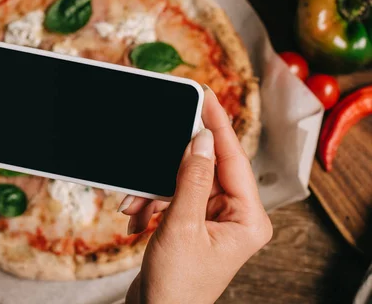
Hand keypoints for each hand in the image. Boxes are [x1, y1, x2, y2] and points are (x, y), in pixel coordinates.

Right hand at [121, 87, 272, 303]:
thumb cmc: (177, 286)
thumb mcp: (182, 226)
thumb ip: (193, 179)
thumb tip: (202, 139)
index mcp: (248, 219)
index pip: (234, 160)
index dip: (218, 126)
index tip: (205, 98)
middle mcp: (236, 217)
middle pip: (206, 169)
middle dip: (172, 169)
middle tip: (161, 140)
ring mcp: (215, 220)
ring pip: (183, 183)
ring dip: (154, 192)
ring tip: (136, 206)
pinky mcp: (194, 224)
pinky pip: (173, 198)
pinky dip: (152, 204)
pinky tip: (136, 218)